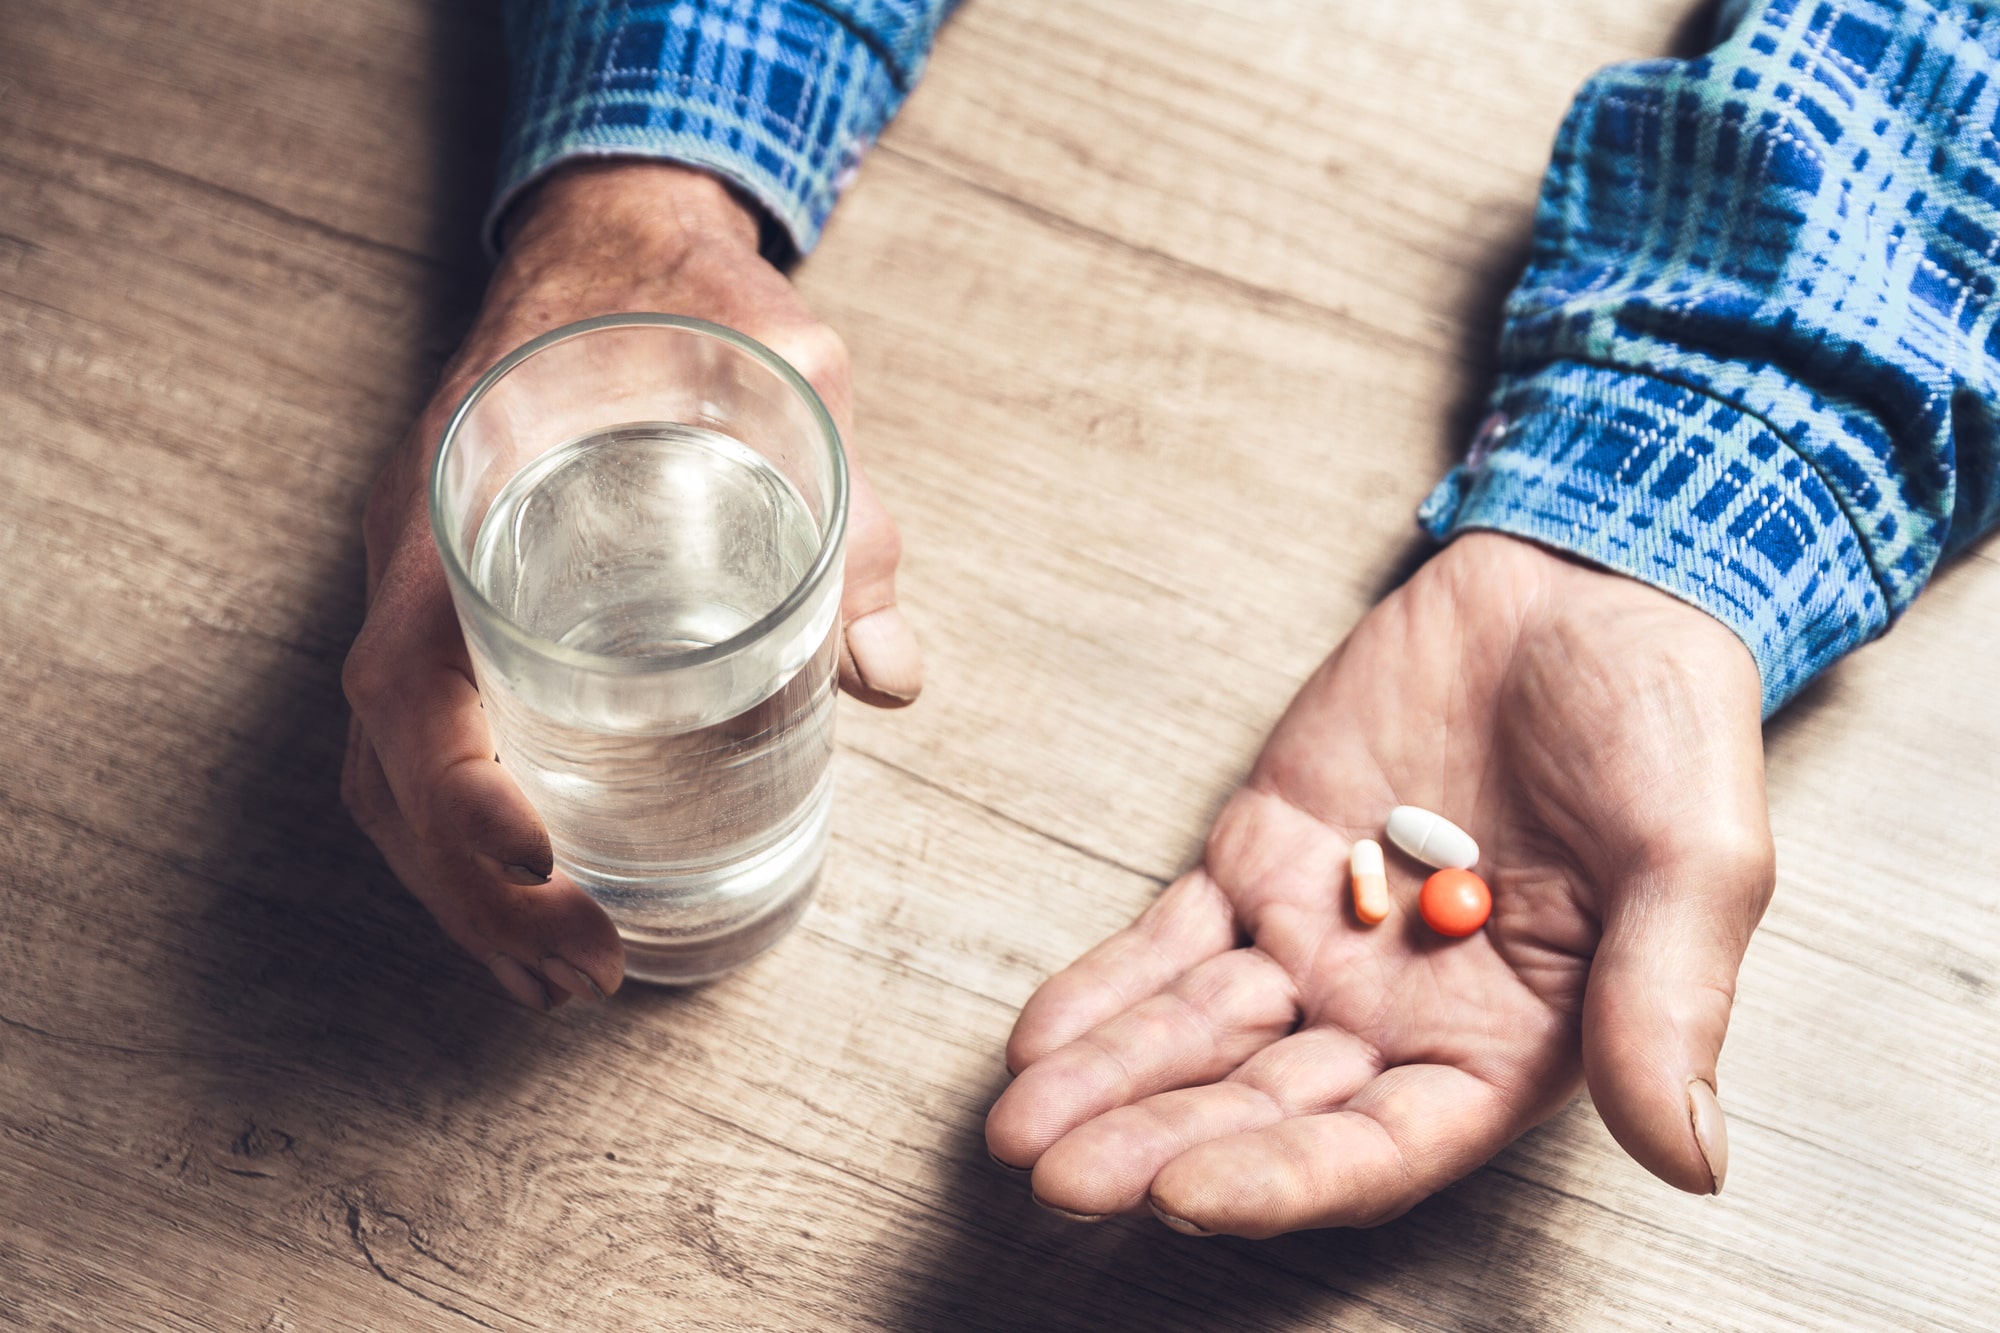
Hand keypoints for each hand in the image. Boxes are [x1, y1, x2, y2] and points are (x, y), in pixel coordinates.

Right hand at [341, 163, 920, 1008]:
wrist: (606, 238)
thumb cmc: (682, 298)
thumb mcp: (788, 372)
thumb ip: (847, 510)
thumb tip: (891, 673)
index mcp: (469, 492)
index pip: (411, 669)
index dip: (460, 784)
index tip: (548, 862)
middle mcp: (418, 553)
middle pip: (391, 762)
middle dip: (474, 891)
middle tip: (588, 974)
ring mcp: (420, 586)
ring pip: (390, 774)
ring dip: (459, 895)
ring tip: (558, 981)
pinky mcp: (451, 610)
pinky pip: (418, 745)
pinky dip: (460, 844)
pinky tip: (533, 906)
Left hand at [986, 533, 1771, 1235]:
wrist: (1585, 591)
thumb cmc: (1664, 729)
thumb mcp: (1696, 861)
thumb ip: (1668, 1001)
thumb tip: (1687, 1156)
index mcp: (1503, 1044)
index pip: (1380, 1145)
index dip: (1285, 1178)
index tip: (1188, 1194)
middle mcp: (1398, 1012)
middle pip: (1264, 1102)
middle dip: (1160, 1143)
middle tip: (1062, 1177)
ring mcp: (1319, 935)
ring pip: (1199, 1030)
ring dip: (1111, 1080)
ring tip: (1020, 1129)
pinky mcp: (1262, 856)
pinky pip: (1171, 938)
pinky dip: (1107, 986)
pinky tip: (1042, 1037)